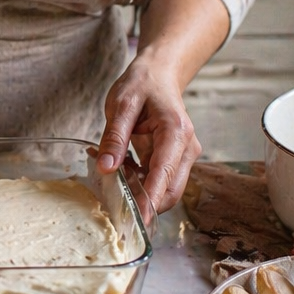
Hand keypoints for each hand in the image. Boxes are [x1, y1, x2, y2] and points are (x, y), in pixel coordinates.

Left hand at [95, 57, 201, 213]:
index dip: (151, 200)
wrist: (158, 74)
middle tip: (111, 197)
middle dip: (144, 201)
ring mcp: (183, 155)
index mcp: (175, 132)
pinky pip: (158, 180)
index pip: (164, 174)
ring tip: (111, 172)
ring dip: (139, 191)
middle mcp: (186, 148)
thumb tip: (106, 168)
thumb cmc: (142, 84)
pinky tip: (119, 167)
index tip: (138, 219)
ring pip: (165, 189)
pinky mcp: (174, 159)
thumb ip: (114, 137)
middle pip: (171, 191)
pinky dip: (139, 181)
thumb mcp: (121, 105)